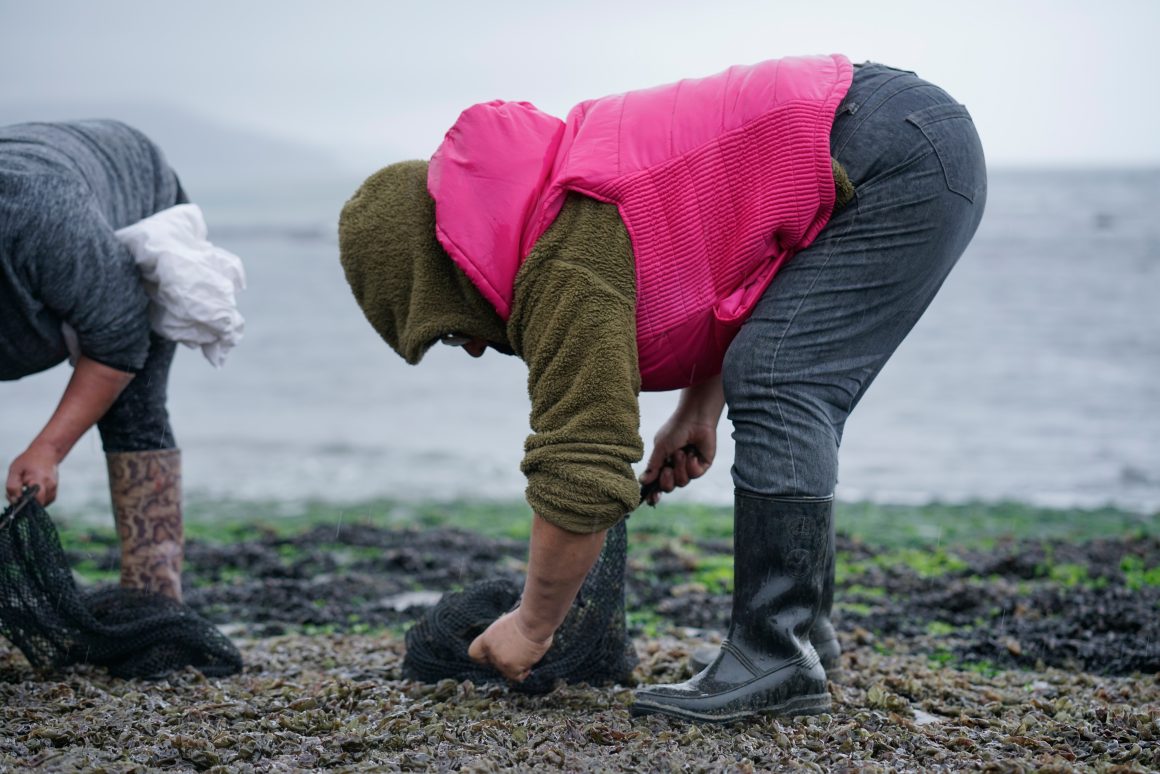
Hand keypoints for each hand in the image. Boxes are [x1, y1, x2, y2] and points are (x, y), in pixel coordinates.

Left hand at [6, 442, 60, 504]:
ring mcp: (54, 488)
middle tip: (19, 496)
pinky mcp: (55, 491)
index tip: (17, 500)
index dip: (25, 504)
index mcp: (39, 479)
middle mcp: (49, 485)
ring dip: (32, 502)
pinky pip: (45, 502)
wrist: (47, 452)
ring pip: (41, 505)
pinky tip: (32, 493)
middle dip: (27, 504)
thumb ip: (12, 486)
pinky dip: (38, 501)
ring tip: (25, 491)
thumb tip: (15, 501)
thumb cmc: (28, 461)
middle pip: (38, 505)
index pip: (36, 499)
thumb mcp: (15, 470)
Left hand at [468, 608, 553, 681]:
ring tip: (527, 651)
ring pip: (506, 671)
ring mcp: (499, 660)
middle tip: (518, 651)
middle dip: (505, 660)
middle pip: (494, 664)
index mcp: (487, 637)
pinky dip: (524, 672)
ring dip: (517, 664)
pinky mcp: (511, 668)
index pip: (474, 653)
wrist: (534, 621)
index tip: (497, 653)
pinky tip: (530, 663)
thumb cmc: (527, 619)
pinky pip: (517, 677)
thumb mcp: (509, 626)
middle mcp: (490, 650)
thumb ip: (503, 639)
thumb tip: (510, 647)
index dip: (486, 656)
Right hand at [639, 375, 723, 504]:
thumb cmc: (675, 430)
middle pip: (669, 487)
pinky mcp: (702, 466)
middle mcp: (675, 467)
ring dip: (680, 467)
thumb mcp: (660, 448)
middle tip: (668, 468)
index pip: (657, 483)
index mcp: (662, 463)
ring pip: (682, 483)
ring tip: (681, 452)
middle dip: (667, 480)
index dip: (654, 493)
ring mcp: (689, 467)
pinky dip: (691, 465)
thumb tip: (643, 481)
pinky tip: (692, 453)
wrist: (695, 419)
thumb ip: (653, 466)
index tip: (651, 500)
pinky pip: (694, 475)